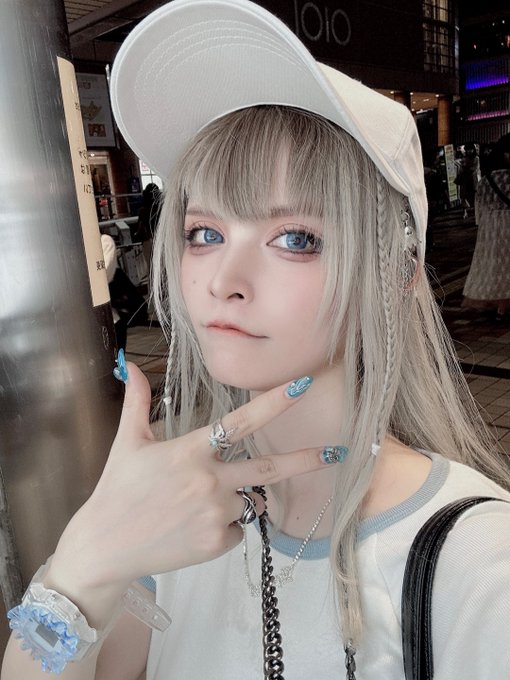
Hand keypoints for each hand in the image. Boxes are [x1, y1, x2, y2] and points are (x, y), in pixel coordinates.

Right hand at [46, 363, 327, 612]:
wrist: (105, 547)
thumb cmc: (117, 490)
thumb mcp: (127, 443)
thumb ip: (138, 403)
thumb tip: (134, 367)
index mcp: (190, 451)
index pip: (240, 421)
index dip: (274, 402)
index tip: (302, 385)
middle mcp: (209, 481)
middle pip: (269, 468)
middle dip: (307, 459)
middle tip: (336, 452)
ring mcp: (216, 514)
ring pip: (247, 500)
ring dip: (235, 497)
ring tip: (192, 505)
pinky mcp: (217, 543)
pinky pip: (237, 528)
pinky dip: (225, 525)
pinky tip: (192, 526)